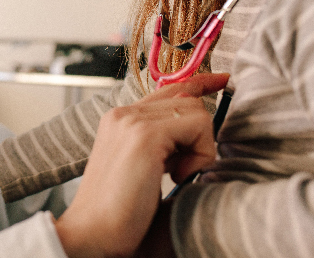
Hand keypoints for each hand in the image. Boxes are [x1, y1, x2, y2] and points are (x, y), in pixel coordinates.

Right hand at [54, 78, 218, 257]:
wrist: (92, 234)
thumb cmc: (118, 211)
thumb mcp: (143, 167)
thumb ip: (163, 144)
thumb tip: (195, 126)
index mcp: (120, 118)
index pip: (168, 88)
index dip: (199, 82)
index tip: (221, 80)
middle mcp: (124, 112)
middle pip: (188, 98)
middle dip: (198, 135)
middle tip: (181, 170)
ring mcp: (132, 120)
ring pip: (196, 110)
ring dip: (199, 147)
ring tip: (176, 175)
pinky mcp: (145, 134)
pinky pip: (198, 125)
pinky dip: (199, 154)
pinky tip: (176, 177)